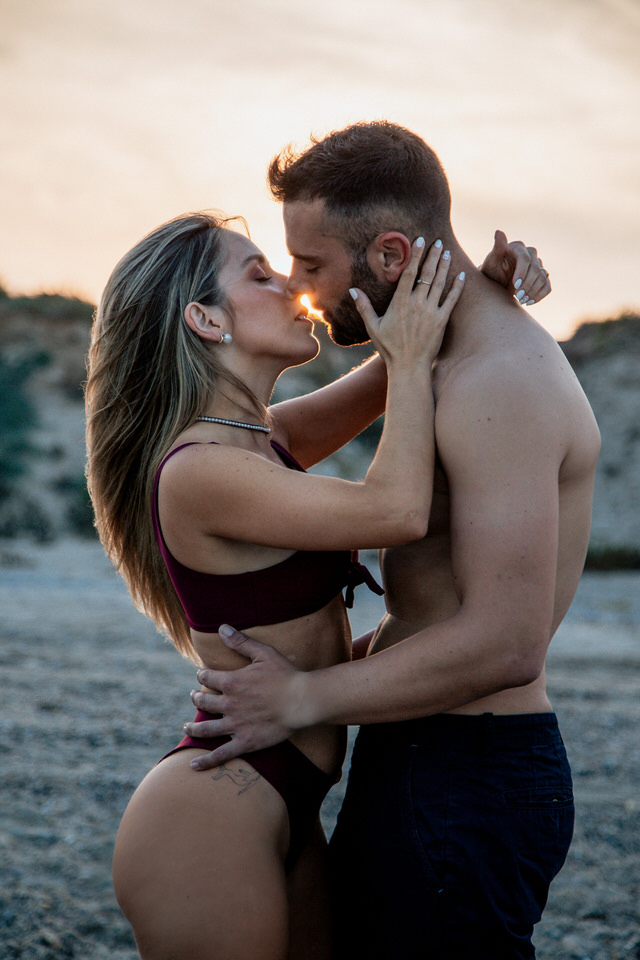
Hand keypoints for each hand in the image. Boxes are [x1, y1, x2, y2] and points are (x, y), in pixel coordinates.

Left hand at [184, 625, 308, 770]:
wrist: (302, 701)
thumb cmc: (285, 675)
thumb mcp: (263, 653)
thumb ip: (241, 642)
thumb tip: (222, 628)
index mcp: (232, 683)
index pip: (208, 677)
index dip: (202, 675)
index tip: (202, 674)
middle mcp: (229, 705)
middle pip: (203, 702)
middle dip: (196, 698)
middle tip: (194, 697)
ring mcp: (235, 726)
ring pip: (206, 728)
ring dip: (193, 728)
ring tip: (187, 727)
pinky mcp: (245, 742)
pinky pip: (221, 754)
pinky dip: (206, 761)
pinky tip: (193, 766)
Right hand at [351, 238, 464, 366]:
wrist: (408, 367)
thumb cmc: (389, 348)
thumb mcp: (373, 327)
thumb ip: (364, 307)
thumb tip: (353, 290)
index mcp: (400, 303)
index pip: (409, 273)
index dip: (416, 255)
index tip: (420, 241)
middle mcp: (416, 304)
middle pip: (426, 274)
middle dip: (432, 256)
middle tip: (438, 242)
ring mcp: (430, 312)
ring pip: (439, 283)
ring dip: (444, 266)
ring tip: (447, 252)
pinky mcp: (441, 321)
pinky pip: (451, 300)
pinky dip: (457, 287)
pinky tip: (461, 275)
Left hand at [480, 230, 550, 304]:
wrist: (495, 284)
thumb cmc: (491, 271)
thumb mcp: (491, 261)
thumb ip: (497, 248)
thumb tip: (499, 232)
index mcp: (518, 248)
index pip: (525, 258)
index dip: (522, 272)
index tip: (515, 285)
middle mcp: (530, 254)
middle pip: (535, 269)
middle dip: (527, 284)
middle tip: (518, 296)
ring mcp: (537, 265)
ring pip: (542, 277)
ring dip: (533, 291)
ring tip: (522, 300)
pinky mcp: (541, 277)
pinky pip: (547, 286)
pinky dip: (540, 295)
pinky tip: (530, 302)